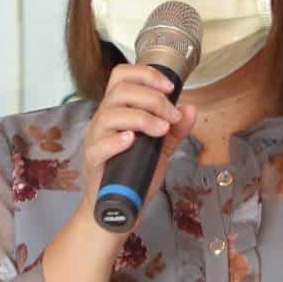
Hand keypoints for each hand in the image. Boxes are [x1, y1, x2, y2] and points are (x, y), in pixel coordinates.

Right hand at [78, 64, 196, 230]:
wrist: (118, 207)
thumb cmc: (134, 174)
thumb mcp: (160, 148)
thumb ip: (175, 129)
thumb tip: (190, 109)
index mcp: (118, 110)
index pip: (122, 76)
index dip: (146, 74)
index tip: (169, 87)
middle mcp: (104, 120)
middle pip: (120, 91)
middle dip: (151, 98)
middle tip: (171, 115)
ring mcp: (95, 140)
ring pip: (110, 115)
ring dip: (141, 118)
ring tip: (161, 130)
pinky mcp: (92, 161)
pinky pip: (99, 146)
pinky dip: (116, 141)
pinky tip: (132, 141)